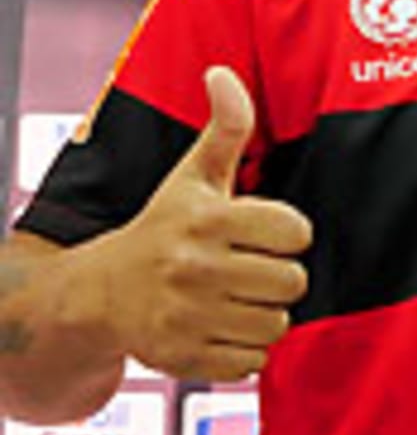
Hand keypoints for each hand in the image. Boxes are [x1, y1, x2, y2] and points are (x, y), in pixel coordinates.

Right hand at [100, 66, 310, 381]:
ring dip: (263, 313)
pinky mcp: (185, 359)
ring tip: (235, 297)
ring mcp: (189, 317)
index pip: (297, 232)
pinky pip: (253, 361)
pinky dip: (244, 349)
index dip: (287, 233)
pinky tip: (220, 326)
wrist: (101, 293)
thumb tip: (223, 73)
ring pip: (277, 324)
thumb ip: (225, 127)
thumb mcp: (193, 175)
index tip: (263, 233)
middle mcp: (196, 268)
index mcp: (209, 220)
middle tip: (249, 268)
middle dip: (278, 276)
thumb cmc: (163, 227)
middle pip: (293, 282)